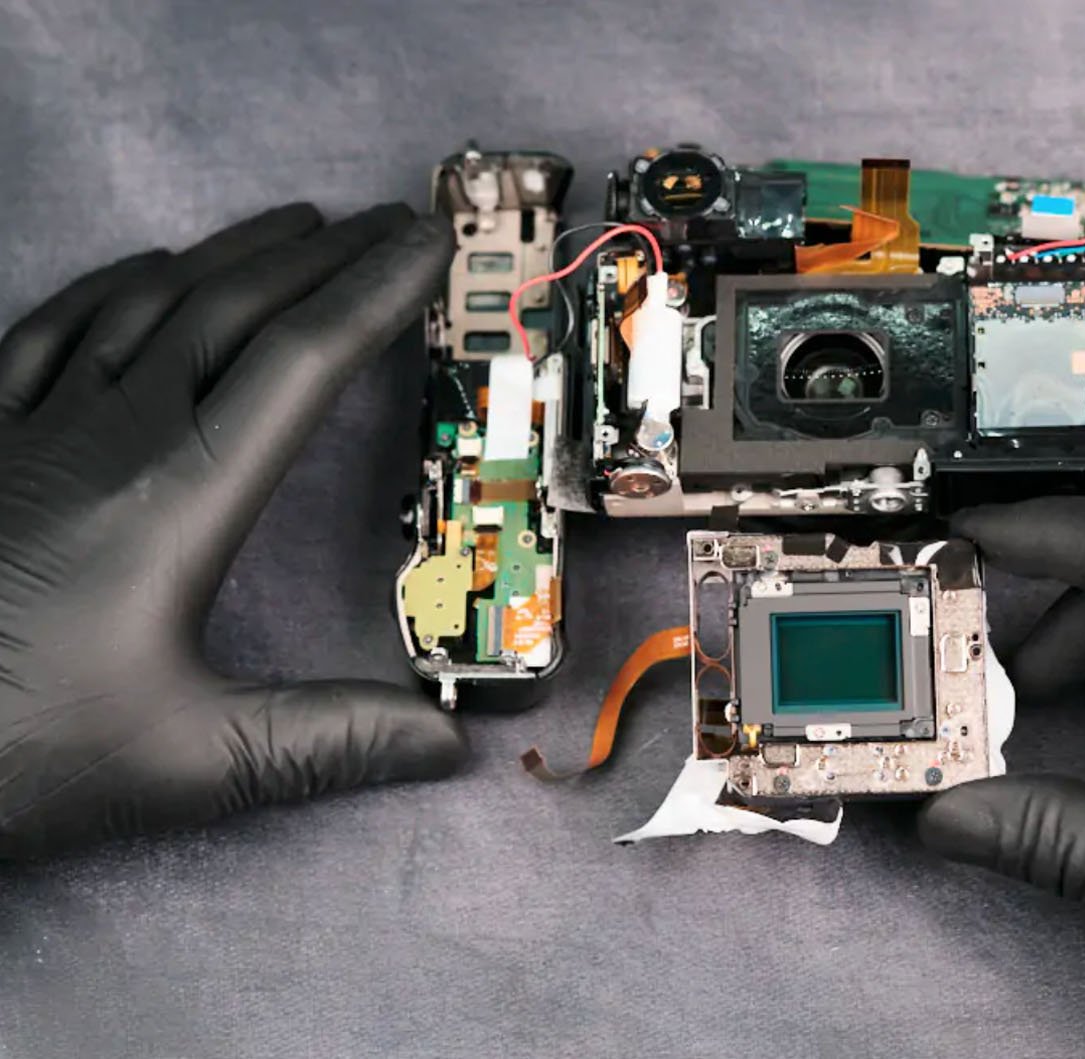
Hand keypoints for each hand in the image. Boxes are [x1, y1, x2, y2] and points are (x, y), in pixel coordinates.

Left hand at [0, 203, 466, 857]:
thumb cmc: (13, 753)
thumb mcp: (185, 763)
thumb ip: (325, 742)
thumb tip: (447, 745)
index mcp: (174, 498)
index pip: (299, 363)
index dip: (374, 294)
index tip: (429, 247)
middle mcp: (105, 437)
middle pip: (232, 310)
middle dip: (322, 256)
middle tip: (388, 223)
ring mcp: (27, 427)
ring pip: (147, 303)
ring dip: (232, 254)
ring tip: (297, 224)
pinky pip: (51, 329)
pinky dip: (115, 283)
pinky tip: (145, 268)